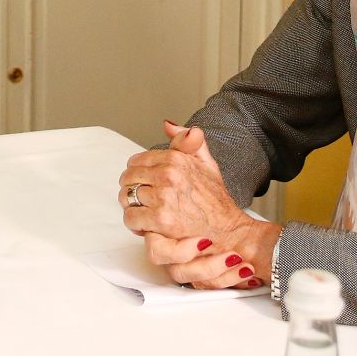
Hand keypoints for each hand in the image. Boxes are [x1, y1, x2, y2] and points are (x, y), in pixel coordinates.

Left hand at [120, 121, 280, 288]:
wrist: (230, 230)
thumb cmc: (216, 201)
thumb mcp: (207, 164)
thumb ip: (186, 142)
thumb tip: (167, 124)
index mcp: (176, 159)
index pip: (136, 161)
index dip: (138, 175)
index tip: (146, 184)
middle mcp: (168, 175)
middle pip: (128, 179)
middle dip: (132, 190)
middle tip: (144, 201)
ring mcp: (164, 197)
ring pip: (126, 198)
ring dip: (133, 208)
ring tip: (146, 213)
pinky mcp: (161, 220)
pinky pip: (131, 218)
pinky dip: (135, 224)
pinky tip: (147, 226)